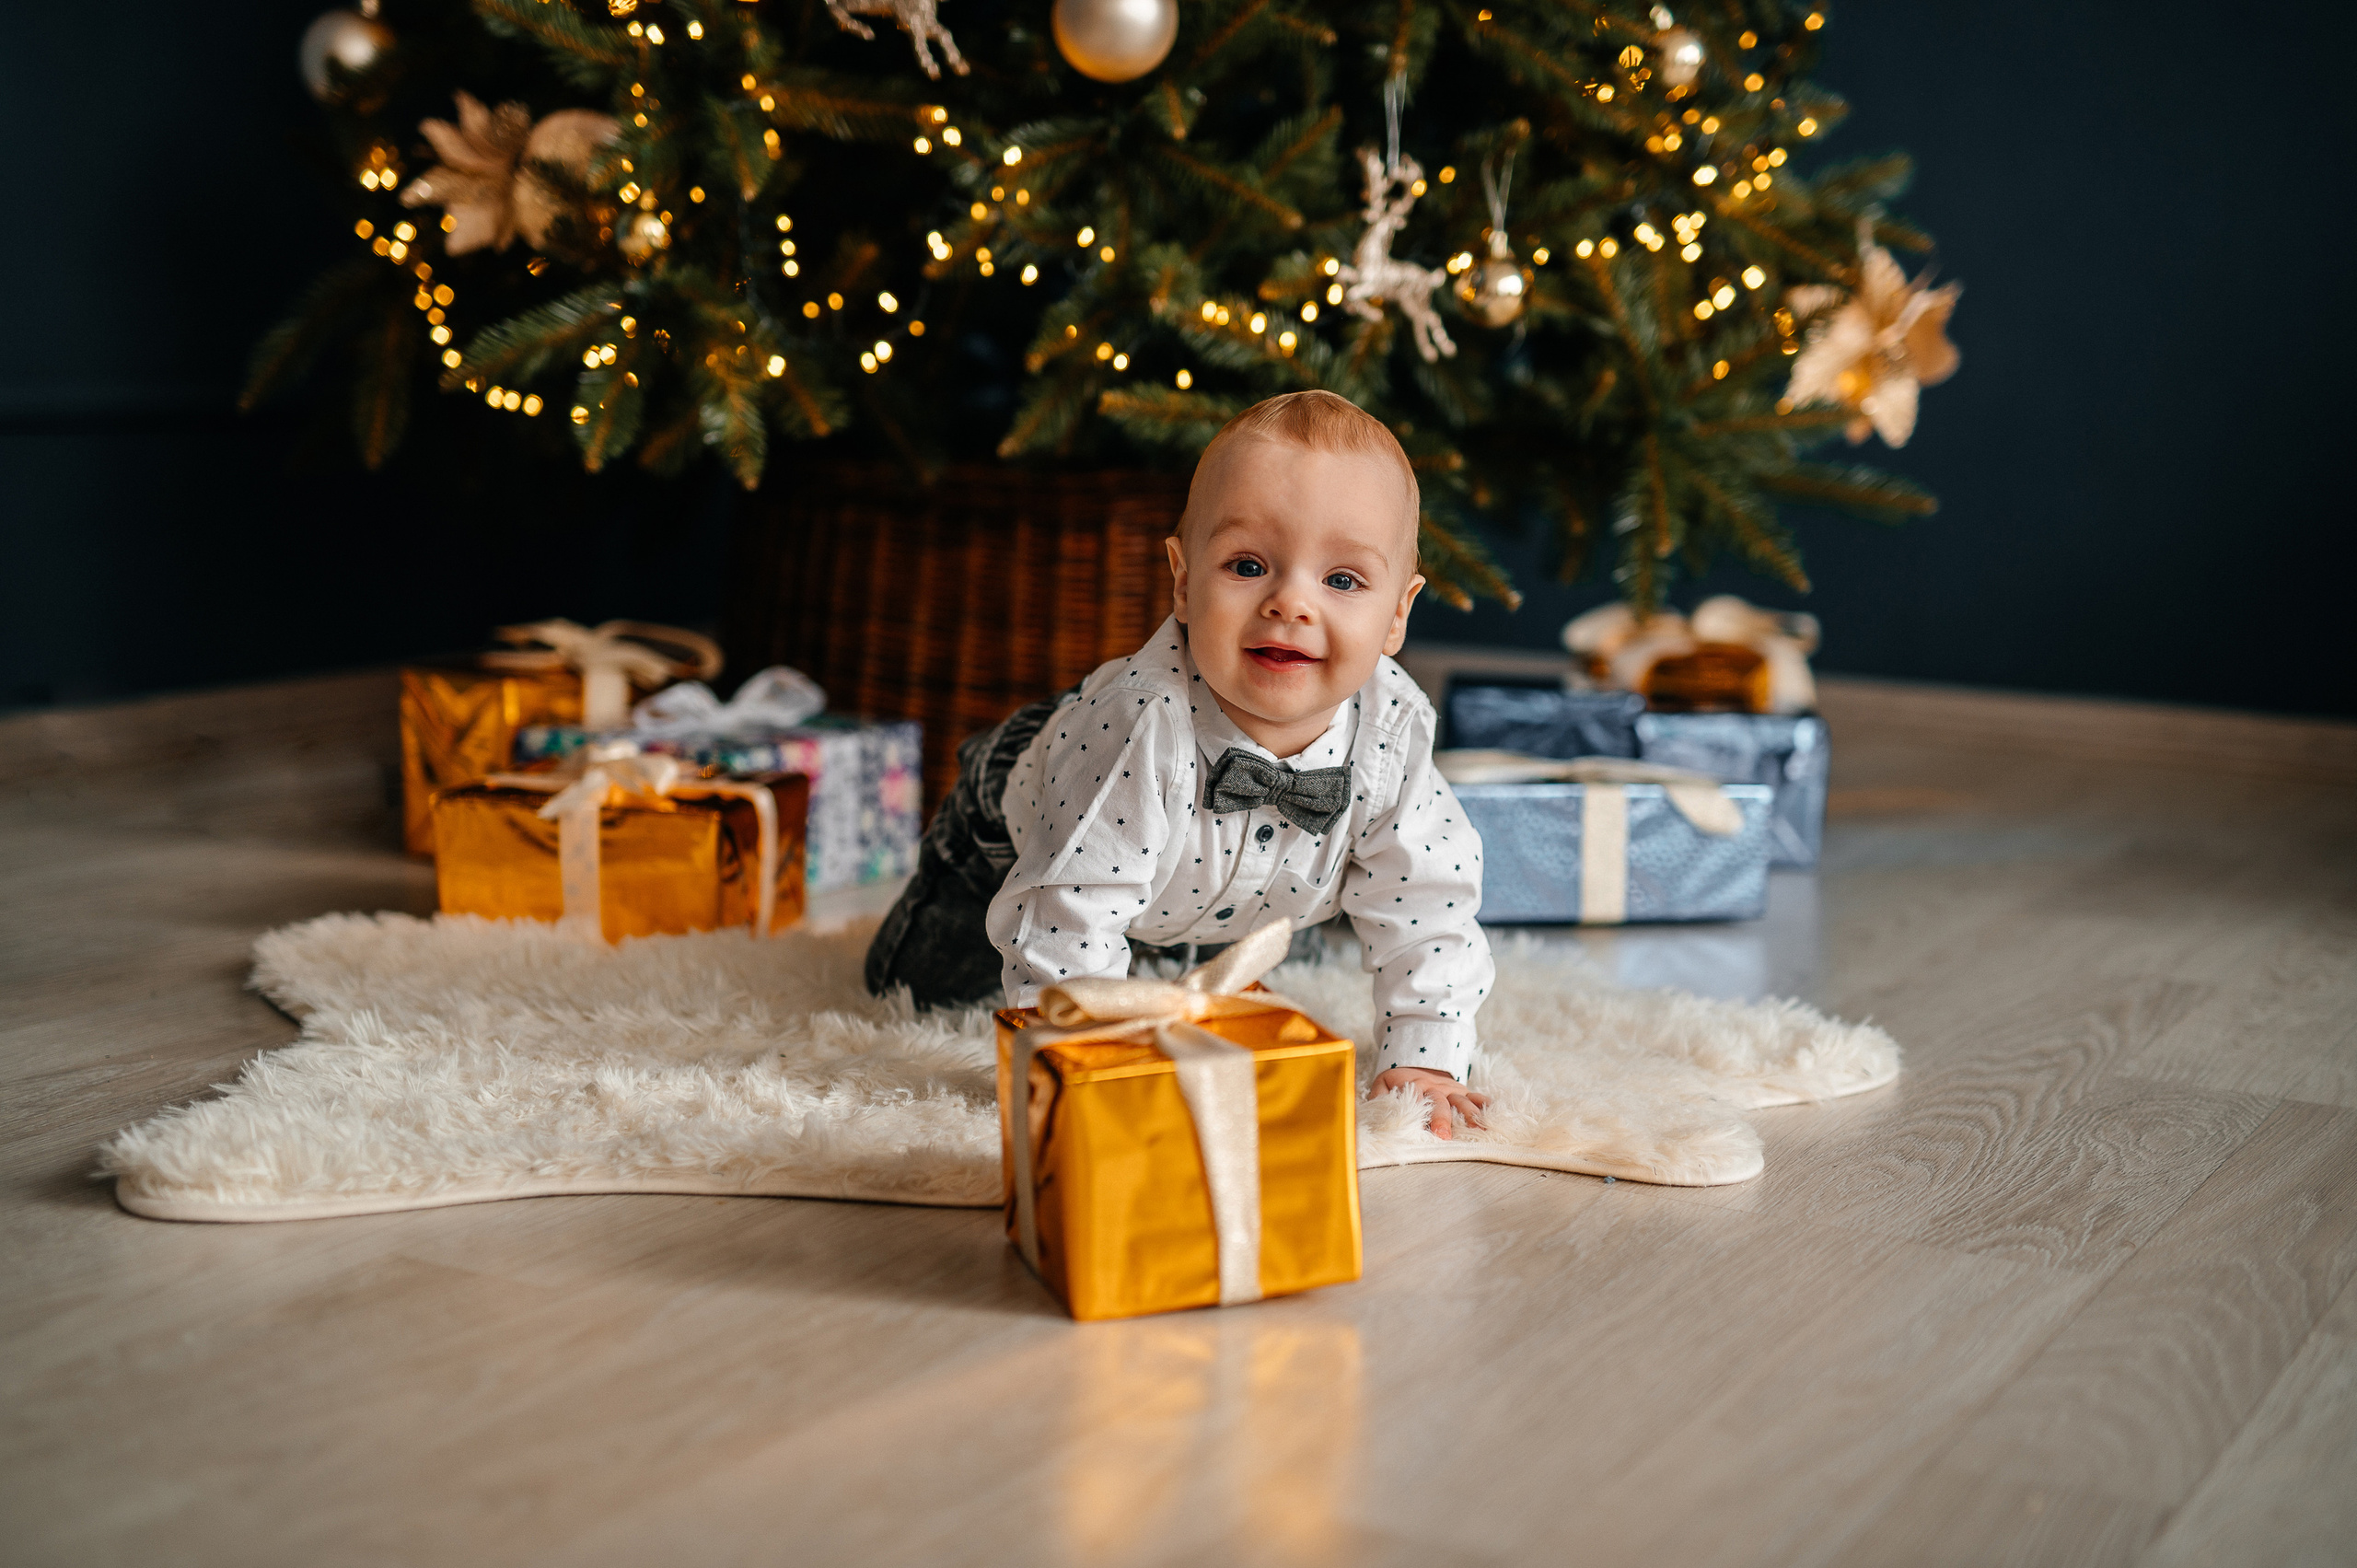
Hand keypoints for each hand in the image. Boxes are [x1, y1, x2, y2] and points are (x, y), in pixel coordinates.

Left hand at [1369, 1066, 1489, 1140]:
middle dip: (1441, 1119)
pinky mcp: (1462, 1092)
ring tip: (1478, 1128)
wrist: (1419, 1064)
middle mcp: (1433, 1087)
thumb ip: (1378, 1098)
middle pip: (1438, 1102)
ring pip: (1461, 1100)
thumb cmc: (1398, 1083)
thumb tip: (1372, 1115)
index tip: (1416, 1129)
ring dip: (1469, 1114)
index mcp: (1411, 1085)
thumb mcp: (1383, 1084)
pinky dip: (1485, 1105)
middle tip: (1443, 1136)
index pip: (1413, 1099)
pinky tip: (1492, 1115)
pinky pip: (1476, 1096)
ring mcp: (1450, 1089)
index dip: (1414, 1113)